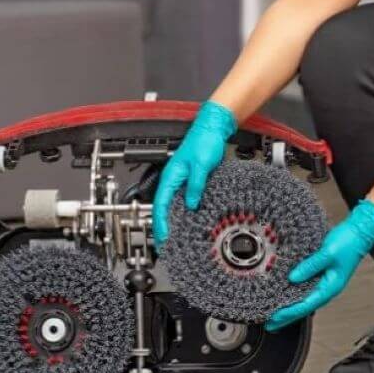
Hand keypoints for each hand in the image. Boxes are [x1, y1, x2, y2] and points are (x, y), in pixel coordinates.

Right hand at [151, 100, 236, 248]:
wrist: (213, 128)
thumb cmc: (205, 141)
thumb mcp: (202, 165)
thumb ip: (196, 185)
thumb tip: (192, 204)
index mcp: (171, 176)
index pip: (160, 204)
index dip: (160, 222)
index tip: (163, 237)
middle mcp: (173, 179)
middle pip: (164, 207)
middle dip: (163, 226)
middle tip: (165, 244)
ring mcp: (181, 179)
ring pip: (172, 204)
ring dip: (172, 220)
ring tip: (174, 236)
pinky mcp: (190, 179)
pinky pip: (183, 198)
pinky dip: (182, 211)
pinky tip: (187, 219)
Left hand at [265, 198, 373, 330]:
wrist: (361, 232)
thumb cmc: (349, 243)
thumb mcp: (327, 254)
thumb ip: (310, 266)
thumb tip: (293, 278)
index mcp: (330, 287)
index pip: (305, 305)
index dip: (288, 313)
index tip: (274, 319)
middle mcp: (327, 288)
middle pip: (304, 306)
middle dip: (287, 316)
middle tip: (270, 323)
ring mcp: (325, 281)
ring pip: (304, 298)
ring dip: (290, 305)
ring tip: (275, 311)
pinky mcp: (322, 273)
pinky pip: (306, 287)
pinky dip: (295, 292)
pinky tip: (286, 292)